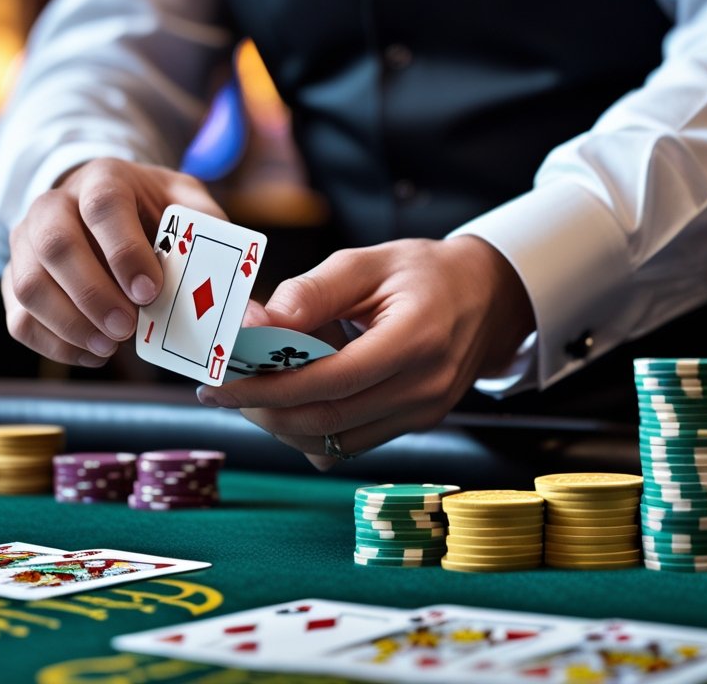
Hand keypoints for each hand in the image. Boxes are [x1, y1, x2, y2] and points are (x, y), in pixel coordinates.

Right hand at [1, 157, 223, 365]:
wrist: (107, 203)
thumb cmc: (157, 212)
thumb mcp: (192, 209)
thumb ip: (219, 249)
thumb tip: (248, 318)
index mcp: (104, 179)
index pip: (103, 206)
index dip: (124, 251)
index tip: (149, 291)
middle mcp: (55, 204)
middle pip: (54, 245)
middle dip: (91, 293)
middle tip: (126, 329)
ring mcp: (27, 242)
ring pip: (28, 285)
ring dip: (69, 323)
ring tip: (110, 345)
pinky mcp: (15, 279)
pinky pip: (19, 318)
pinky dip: (55, 344)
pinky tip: (93, 352)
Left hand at [197, 236, 535, 468]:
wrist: (488, 297)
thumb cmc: (425, 272)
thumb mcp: (367, 262)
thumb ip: (311, 292)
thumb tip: (255, 324)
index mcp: (414, 339)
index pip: (327, 381)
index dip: (265, 388)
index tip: (218, 382)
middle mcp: (423, 387)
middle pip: (325, 420)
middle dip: (262, 410)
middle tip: (221, 390)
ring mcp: (423, 413)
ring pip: (335, 441)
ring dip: (283, 424)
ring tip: (252, 391)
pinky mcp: (416, 424)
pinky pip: (352, 443)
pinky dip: (312, 429)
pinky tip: (293, 400)